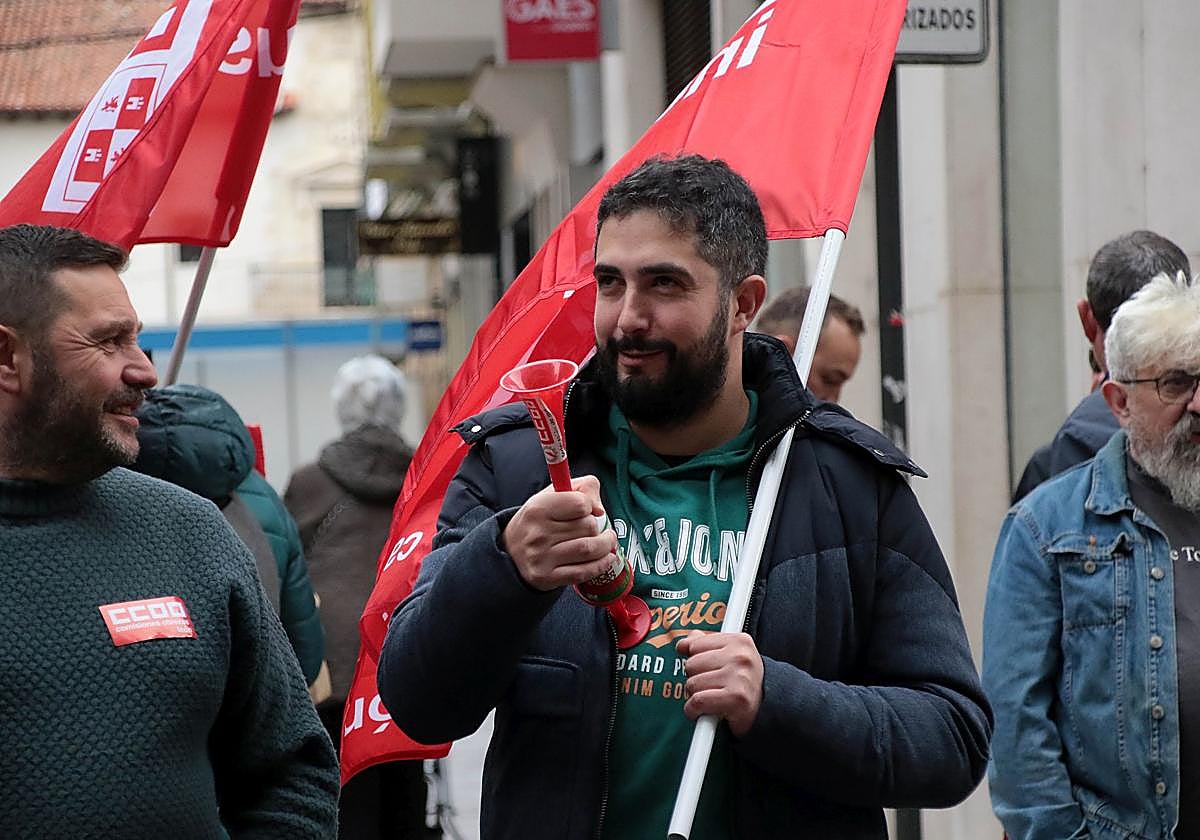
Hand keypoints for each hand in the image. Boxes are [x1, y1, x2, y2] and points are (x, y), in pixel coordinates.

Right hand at [501, 475, 618, 591]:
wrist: (510, 553)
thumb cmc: (538, 522)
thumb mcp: (552, 496)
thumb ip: (582, 488)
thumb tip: (599, 509)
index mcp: (538, 508)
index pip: (580, 504)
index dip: (591, 506)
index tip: (590, 510)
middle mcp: (538, 534)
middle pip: (588, 526)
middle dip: (599, 527)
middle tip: (596, 528)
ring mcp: (542, 558)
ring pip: (589, 549)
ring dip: (606, 546)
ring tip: (608, 542)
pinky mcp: (547, 578)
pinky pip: (584, 572)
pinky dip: (601, 565)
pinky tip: (605, 558)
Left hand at [676, 631, 763, 735]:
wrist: (768, 708)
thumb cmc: (743, 681)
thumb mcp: (729, 656)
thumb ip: (705, 645)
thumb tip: (683, 644)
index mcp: (739, 641)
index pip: (695, 644)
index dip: (694, 660)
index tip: (705, 669)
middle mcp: (741, 656)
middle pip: (691, 665)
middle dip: (695, 678)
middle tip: (710, 686)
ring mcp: (739, 677)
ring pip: (692, 684)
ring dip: (695, 696)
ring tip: (711, 698)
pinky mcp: (736, 698)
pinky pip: (697, 701)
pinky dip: (693, 710)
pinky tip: (703, 712)